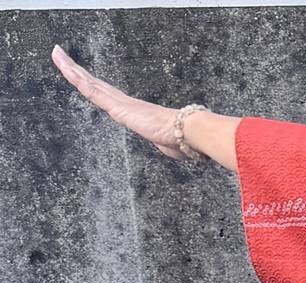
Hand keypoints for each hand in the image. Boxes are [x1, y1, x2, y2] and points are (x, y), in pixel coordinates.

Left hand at [51, 45, 195, 159]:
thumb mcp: (169, 143)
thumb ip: (164, 142)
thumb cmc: (184, 140)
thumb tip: (170, 145)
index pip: (107, 94)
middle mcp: (125, 103)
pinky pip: (93, 91)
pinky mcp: (119, 107)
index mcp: (134, 111)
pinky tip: (67, 70)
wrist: (189, 133)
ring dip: (71, 69)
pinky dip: (78, 80)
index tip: (80, 72)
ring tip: (56, 55)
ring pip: (90, 83)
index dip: (92, 83)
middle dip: (76, 69)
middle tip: (60, 54)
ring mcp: (121, 103)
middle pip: (94, 83)